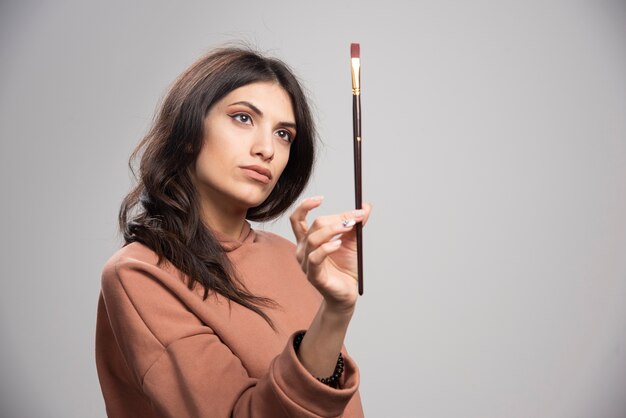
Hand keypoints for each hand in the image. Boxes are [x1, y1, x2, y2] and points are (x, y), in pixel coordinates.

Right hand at [289, 196, 371, 312]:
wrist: (348, 293)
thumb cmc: (345, 268)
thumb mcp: (352, 242)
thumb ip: (355, 224)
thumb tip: (365, 205)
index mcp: (307, 240)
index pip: (297, 218)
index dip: (305, 206)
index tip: (321, 198)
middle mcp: (303, 250)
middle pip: (314, 225)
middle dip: (337, 218)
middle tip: (355, 216)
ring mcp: (306, 263)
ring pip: (314, 239)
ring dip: (333, 229)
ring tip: (349, 227)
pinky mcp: (314, 275)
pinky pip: (315, 258)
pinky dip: (327, 248)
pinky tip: (338, 245)